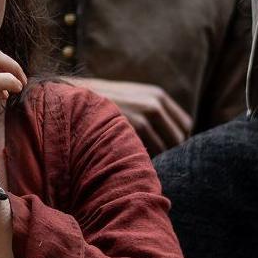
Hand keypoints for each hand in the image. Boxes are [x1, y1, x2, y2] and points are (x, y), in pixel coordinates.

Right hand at [70, 78, 191, 152]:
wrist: (72, 102)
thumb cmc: (100, 107)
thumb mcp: (131, 100)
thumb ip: (152, 113)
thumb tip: (175, 140)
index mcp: (157, 96)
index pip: (185, 125)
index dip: (177, 140)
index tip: (165, 150)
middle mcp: (155, 103)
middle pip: (179, 139)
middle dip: (170, 152)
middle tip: (151, 161)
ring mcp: (144, 115)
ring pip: (166, 149)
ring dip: (156, 158)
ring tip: (137, 161)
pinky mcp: (132, 128)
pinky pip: (150, 153)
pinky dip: (144, 160)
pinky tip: (128, 159)